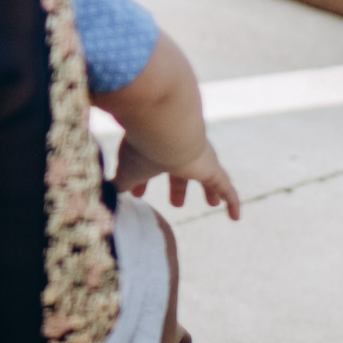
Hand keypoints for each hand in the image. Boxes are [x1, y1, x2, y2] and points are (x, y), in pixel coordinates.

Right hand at [115, 124, 241, 221]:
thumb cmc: (142, 147)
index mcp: (154, 149)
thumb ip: (119, 184)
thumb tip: (106, 197)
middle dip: (178, 187)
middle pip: (179, 172)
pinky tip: (236, 217)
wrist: (165, 125)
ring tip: (211, 203)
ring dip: (207, 190)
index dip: (142, 182)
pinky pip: (227, 189)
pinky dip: (232, 202)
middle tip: (177, 203)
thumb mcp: (127, 170)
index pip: (148, 167)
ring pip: (206, 175)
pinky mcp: (213, 168)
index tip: (137, 194)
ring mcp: (199, 158)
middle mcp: (178, 149)